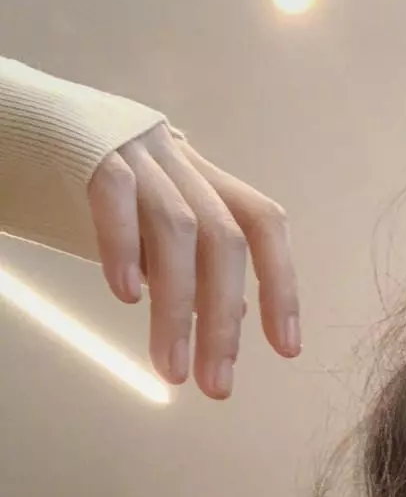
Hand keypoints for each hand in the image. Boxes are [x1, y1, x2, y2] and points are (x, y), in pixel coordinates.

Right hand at [87, 123, 299, 398]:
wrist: (4, 111)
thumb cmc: (71, 177)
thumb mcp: (141, 224)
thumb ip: (185, 263)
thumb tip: (233, 313)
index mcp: (198, 176)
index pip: (262, 225)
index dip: (281, 284)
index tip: (287, 348)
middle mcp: (176, 158)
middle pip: (223, 239)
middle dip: (223, 320)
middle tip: (216, 385)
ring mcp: (133, 148)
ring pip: (177, 229)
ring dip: (178, 308)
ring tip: (170, 367)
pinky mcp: (84, 143)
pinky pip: (115, 194)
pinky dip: (125, 246)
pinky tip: (126, 296)